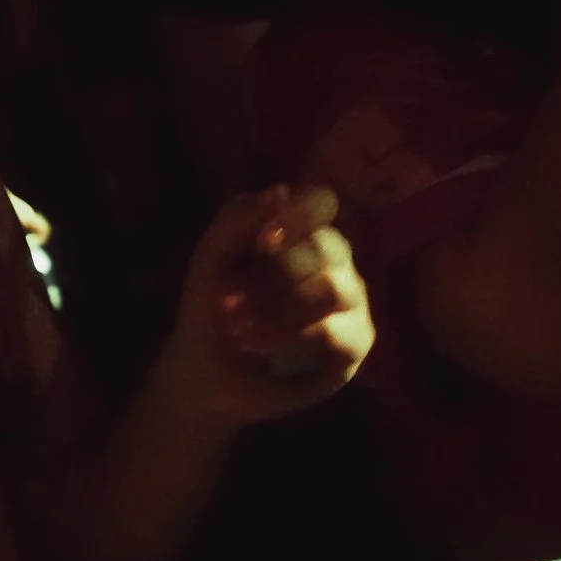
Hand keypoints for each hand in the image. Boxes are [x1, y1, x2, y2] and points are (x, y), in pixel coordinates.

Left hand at [160, 185, 373, 426]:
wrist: (206, 369)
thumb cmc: (212, 307)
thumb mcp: (211, 258)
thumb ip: (238, 219)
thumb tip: (281, 190)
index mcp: (303, 232)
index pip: (321, 202)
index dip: (297, 216)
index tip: (262, 242)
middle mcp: (336, 262)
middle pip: (329, 248)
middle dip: (273, 274)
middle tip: (227, 298)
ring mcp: (352, 302)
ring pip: (332, 289)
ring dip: (275, 308)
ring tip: (234, 325)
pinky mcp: (355, 344)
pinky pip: (331, 332)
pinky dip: (285, 336)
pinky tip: (252, 343)